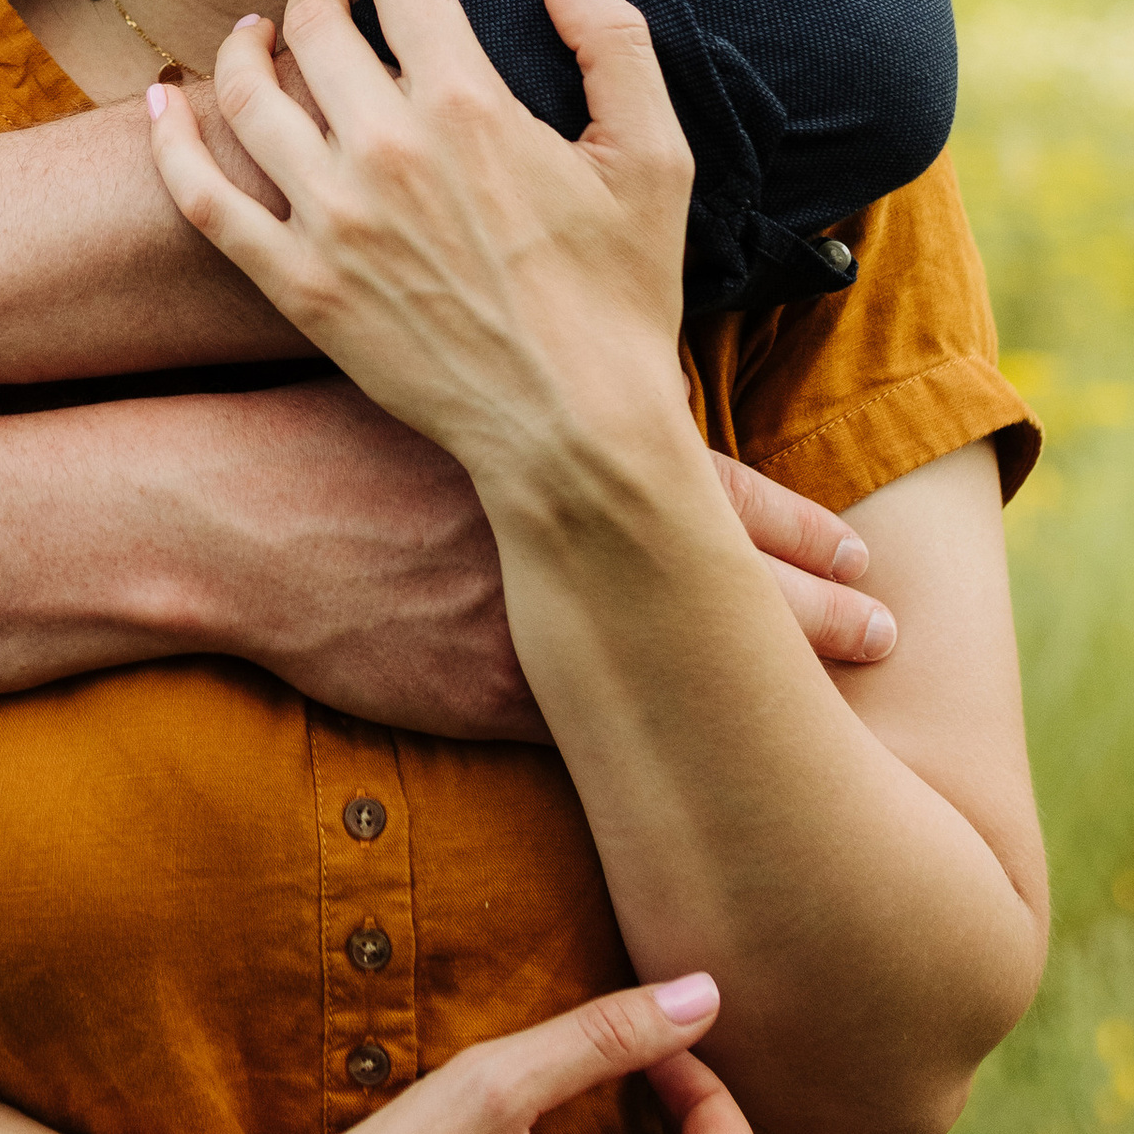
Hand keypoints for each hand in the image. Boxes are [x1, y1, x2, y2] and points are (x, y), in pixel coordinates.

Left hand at [147, 0, 694, 493]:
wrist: (575, 431)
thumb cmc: (623, 298)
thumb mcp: (654, 158)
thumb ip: (613, 40)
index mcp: (471, 106)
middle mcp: (388, 151)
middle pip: (315, 28)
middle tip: (328, 5)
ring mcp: (331, 221)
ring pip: (250, 97)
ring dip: (245, 48)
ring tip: (257, 37)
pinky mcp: (296, 286)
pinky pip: (204, 198)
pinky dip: (173, 140)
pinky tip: (165, 102)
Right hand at [219, 384, 889, 744]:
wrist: (239, 514)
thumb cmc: (320, 430)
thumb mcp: (432, 369)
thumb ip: (508, 368)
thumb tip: (564, 344)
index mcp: (564, 464)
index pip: (712, 498)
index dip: (794, 529)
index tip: (872, 552)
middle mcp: (569, 547)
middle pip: (719, 590)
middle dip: (810, 616)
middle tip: (895, 635)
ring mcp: (533, 630)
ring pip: (673, 673)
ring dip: (756, 694)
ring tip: (845, 726)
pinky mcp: (482, 696)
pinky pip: (589, 737)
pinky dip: (653, 756)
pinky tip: (709, 788)